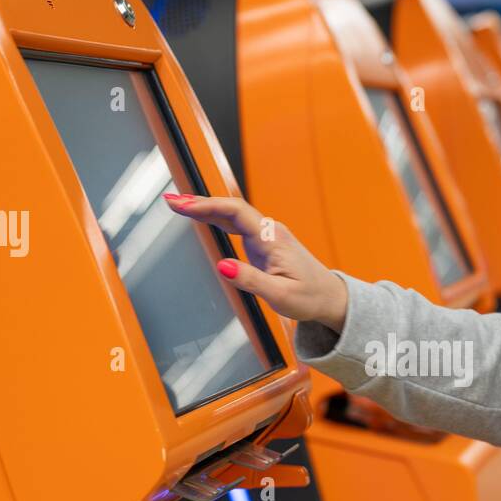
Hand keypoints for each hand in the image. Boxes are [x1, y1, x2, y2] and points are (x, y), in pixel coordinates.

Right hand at [164, 194, 348, 331]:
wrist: (330, 298)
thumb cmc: (309, 298)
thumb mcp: (280, 295)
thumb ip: (251, 280)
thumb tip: (222, 266)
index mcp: (273, 239)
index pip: (236, 212)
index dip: (209, 205)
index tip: (184, 206)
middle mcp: (270, 232)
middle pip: (231, 208)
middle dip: (200, 202)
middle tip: (171, 201)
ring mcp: (266, 236)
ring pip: (232, 214)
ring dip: (205, 208)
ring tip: (177, 205)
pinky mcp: (263, 244)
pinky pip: (235, 224)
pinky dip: (215, 218)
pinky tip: (199, 216)